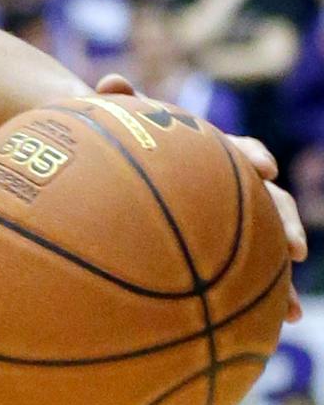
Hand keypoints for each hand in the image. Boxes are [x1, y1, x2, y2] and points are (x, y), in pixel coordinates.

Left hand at [96, 74, 306, 318]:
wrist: (121, 167)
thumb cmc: (121, 145)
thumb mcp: (117, 126)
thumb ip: (117, 106)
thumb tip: (110, 79)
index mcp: (213, 152)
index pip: (241, 149)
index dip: (252, 155)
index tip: (262, 166)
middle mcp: (233, 184)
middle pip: (270, 201)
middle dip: (284, 223)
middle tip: (293, 248)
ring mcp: (234, 217)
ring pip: (267, 243)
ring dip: (280, 274)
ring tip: (289, 306)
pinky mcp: (224, 247)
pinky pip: (249, 273)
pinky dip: (263, 297)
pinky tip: (276, 325)